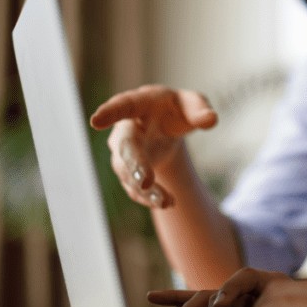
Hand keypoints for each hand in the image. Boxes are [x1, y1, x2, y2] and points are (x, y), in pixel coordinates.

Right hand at [90, 85, 216, 207]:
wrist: (165, 125)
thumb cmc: (176, 108)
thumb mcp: (192, 103)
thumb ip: (200, 109)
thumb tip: (210, 120)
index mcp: (139, 104)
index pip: (123, 105)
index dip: (110, 112)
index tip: (96, 121)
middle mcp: (126, 129)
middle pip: (125, 146)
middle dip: (134, 164)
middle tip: (146, 181)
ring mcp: (123, 152)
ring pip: (128, 174)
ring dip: (146, 190)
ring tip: (166, 202)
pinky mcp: (128, 171)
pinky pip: (134, 187)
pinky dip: (149, 197)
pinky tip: (167, 203)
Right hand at [147, 267, 290, 306]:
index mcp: (267, 281)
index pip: (243, 278)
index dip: (230, 289)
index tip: (221, 306)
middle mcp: (244, 288)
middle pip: (218, 294)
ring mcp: (230, 298)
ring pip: (202, 300)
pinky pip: (195, 301)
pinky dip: (174, 298)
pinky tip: (152, 296)